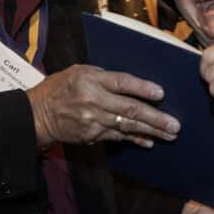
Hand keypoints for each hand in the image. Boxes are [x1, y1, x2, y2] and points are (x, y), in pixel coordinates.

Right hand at [26, 64, 179, 147]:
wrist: (38, 114)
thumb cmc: (61, 87)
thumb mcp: (80, 71)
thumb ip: (105, 77)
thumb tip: (135, 85)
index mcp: (90, 79)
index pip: (121, 83)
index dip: (142, 88)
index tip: (161, 94)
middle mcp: (92, 101)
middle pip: (130, 109)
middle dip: (155, 118)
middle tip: (175, 125)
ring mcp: (92, 121)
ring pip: (127, 127)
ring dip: (150, 132)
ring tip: (169, 134)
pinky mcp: (91, 136)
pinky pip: (117, 138)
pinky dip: (134, 139)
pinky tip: (148, 142)